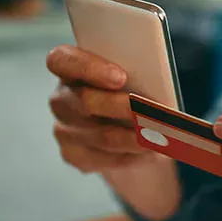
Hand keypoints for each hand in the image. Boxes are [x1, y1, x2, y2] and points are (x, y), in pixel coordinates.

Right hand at [46, 45, 153, 173]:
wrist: (120, 122)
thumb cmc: (126, 87)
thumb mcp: (129, 73)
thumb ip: (134, 72)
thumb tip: (158, 85)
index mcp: (67, 66)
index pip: (61, 60)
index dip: (89, 68)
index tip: (120, 77)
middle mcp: (60, 98)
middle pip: (85, 102)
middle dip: (123, 108)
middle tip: (152, 114)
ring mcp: (63, 129)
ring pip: (99, 136)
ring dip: (134, 138)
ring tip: (161, 138)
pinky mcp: (72, 155)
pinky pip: (102, 159)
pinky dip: (130, 157)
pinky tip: (150, 154)